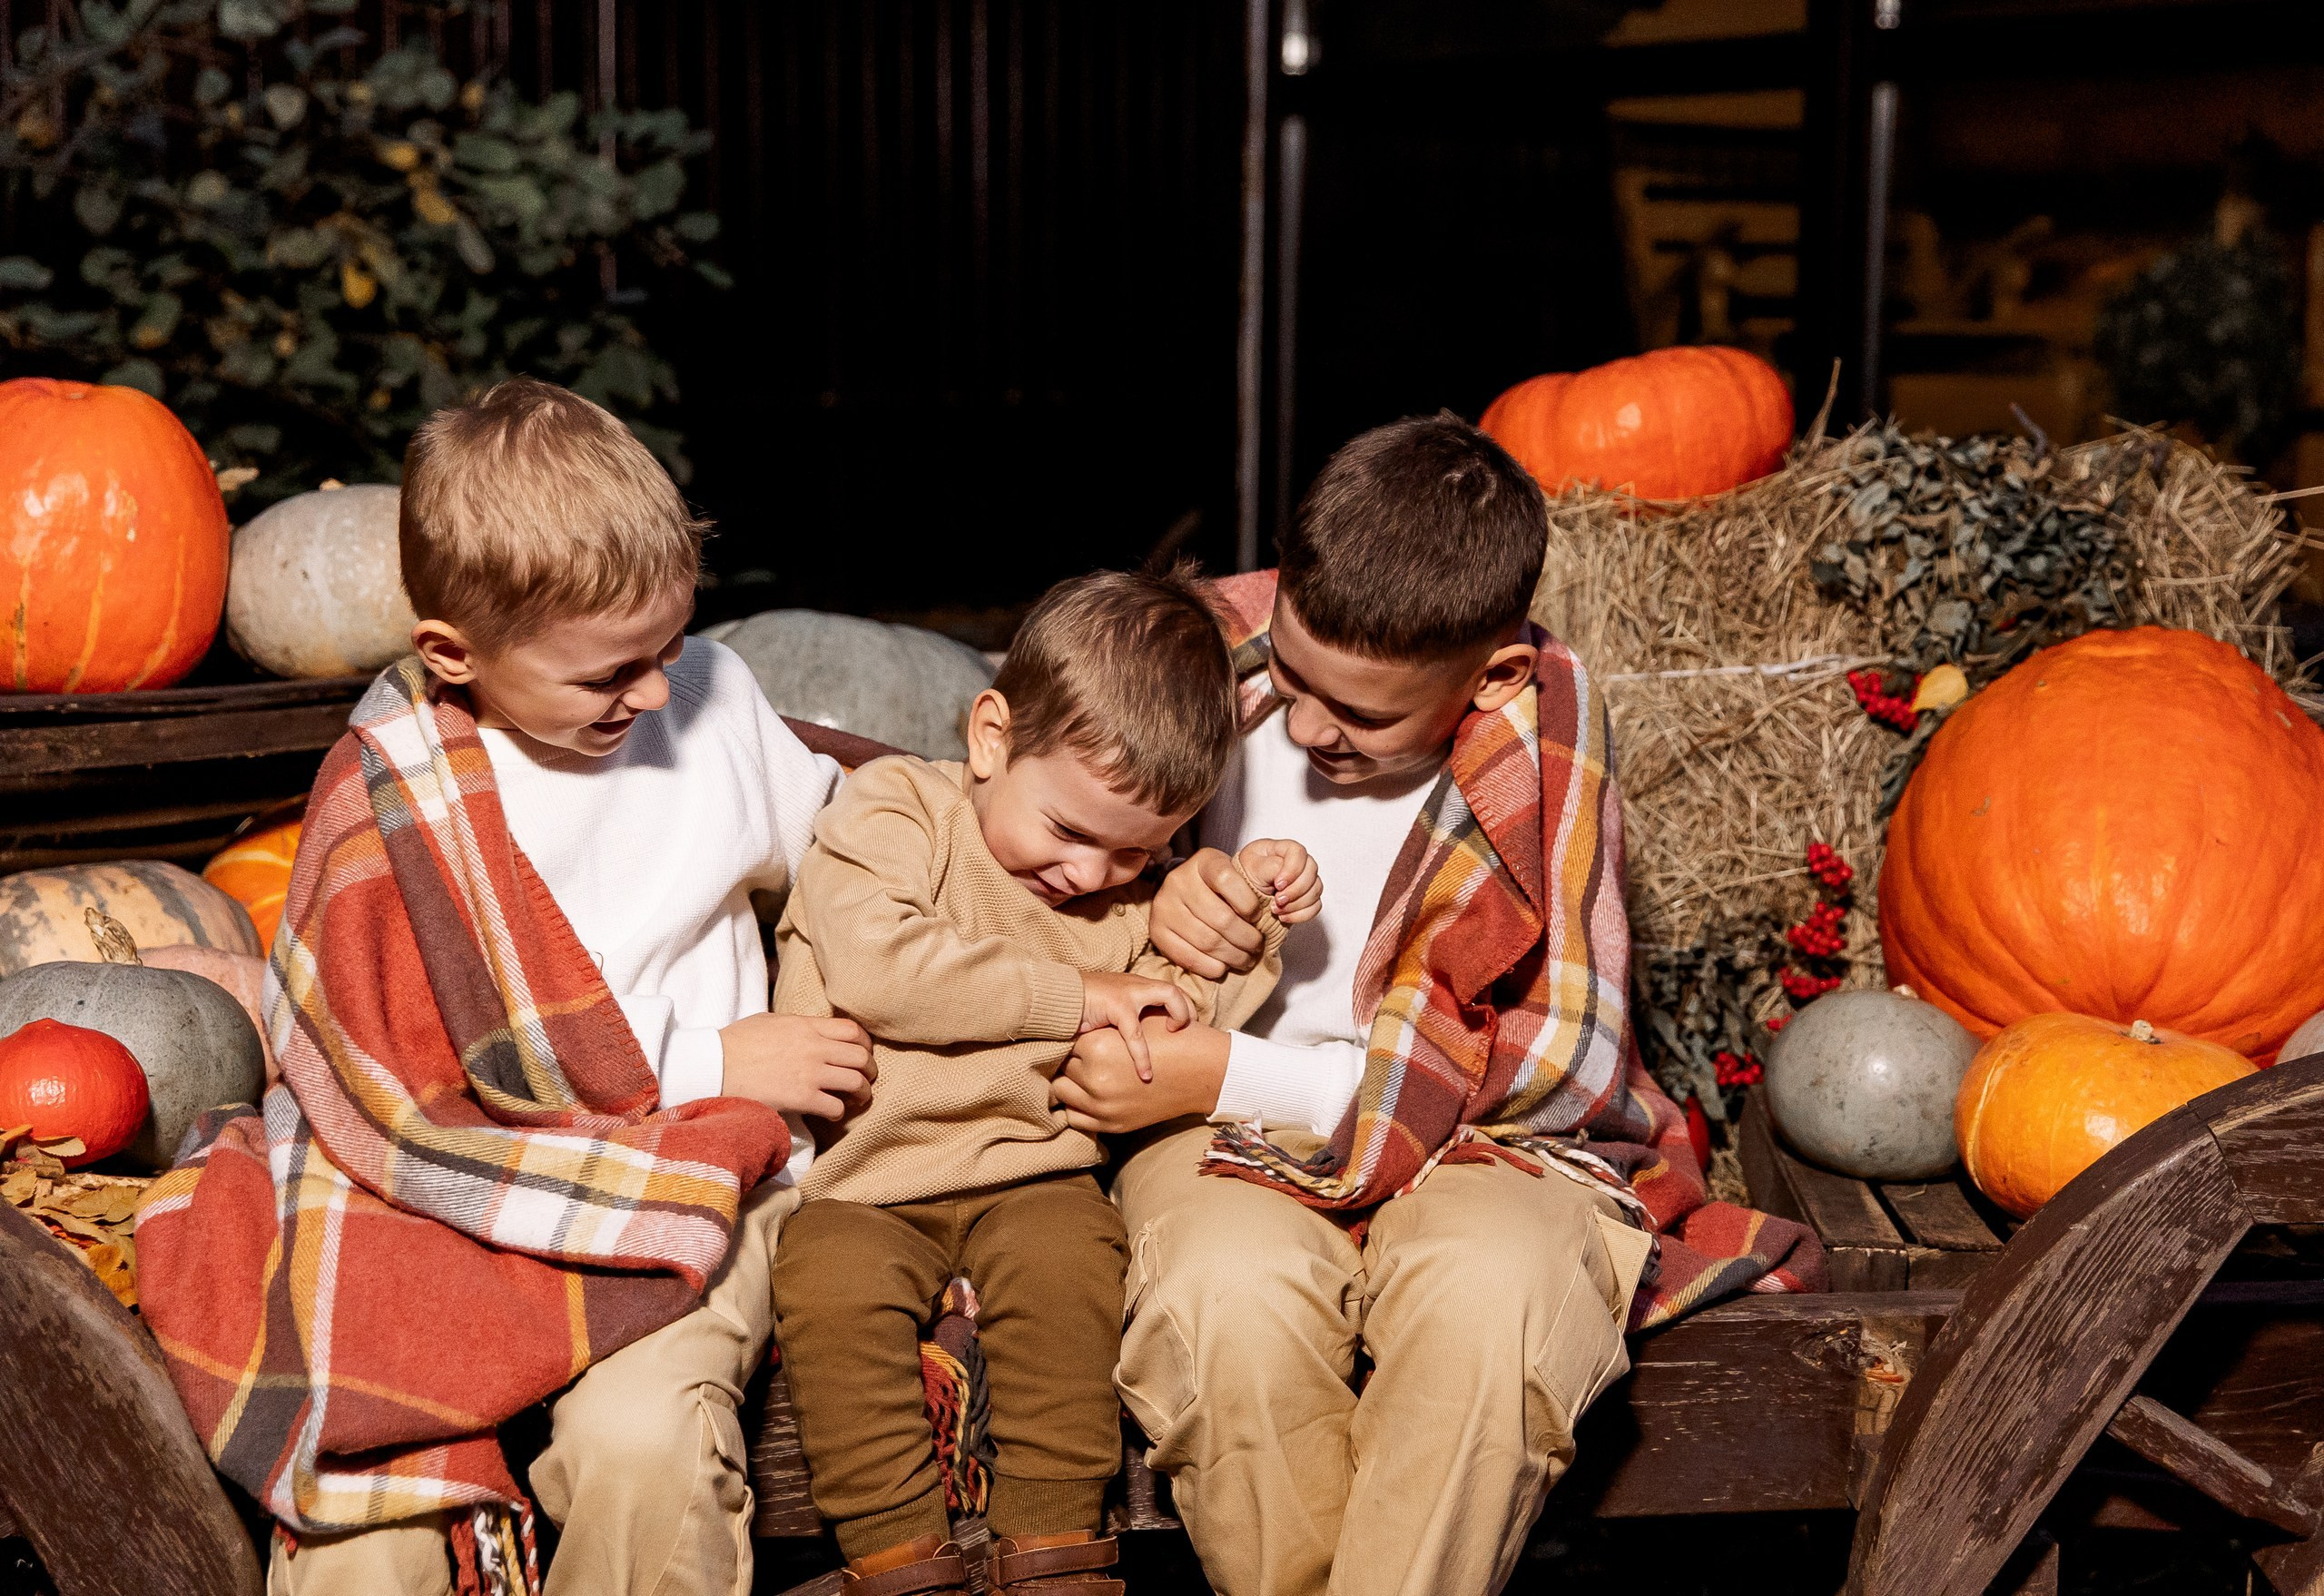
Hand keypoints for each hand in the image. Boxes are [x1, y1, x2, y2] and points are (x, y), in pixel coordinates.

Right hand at [718, 1014, 875, 1119]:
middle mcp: (814, 1047)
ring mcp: (810, 1073)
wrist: (714, 1065)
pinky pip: (836, 1107)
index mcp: (806, 1026)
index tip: (864, 1054)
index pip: (853, 1030)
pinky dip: (839, 1112)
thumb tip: (809, 1030)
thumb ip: (796, 1025)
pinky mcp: (801, 1098)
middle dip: (870, 1070)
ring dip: (861, 1093)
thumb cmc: (735, 1043)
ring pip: (856, 1082)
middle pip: (861, 1057)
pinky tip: (831, 1113)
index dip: (866, 1044)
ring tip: (856, 1099)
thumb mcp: (769, 1021)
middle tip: (866, 1079)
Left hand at [1052, 1019, 1228, 1134]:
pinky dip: (1077, 1105)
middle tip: (1079, 1052)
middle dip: (1069, 1058)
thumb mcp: (1131, 1024)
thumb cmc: (1169, 1039)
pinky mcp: (1111, 1124)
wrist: (1202, 1072)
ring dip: (1069, 1081)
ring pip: (1062, 1092)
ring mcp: (1102, 1107)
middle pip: (1059, 1066)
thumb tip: (1065, 1031)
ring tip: (1082, 1072)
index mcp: (1097, 1047)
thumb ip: (1096, 1028)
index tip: (1073, 1032)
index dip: (1070, 1035)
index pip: (1062, 1041)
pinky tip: (1087, 1094)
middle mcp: (1096, 1079)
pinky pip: (1075, 1117)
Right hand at [1081, 970, 1192, 1082]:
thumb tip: (1133, 1047)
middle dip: (1188, 1011)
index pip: (1168, 991)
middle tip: (1188, 1033)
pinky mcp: (1117, 1005)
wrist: (1052, 999)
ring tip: (1176, 1040)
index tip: (1184, 1031)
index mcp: (1134, 987)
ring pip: (1169, 995)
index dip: (1181, 1008)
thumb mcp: (1105, 1015)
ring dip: (1179, 1017)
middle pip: (1175, 989)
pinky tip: (1145, 1075)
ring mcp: (1128, 992)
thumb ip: (1121, 1023)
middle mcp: (1135, 986)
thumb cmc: (1076, 1011)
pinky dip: (1142, 1057)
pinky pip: (1136, 1033)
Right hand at [1150, 848, 1268, 979]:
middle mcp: (1179, 881)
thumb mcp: (1236, 874)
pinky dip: (1211, 966)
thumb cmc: (1217, 888)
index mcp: (1203, 862)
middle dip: (1247, 939)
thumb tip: (1277, 903)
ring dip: (1233, 956)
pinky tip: (1223, 966)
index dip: (1249, 904)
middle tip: (1257, 947)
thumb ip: (1256, 883)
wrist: (1180, 894)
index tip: (1258, 917)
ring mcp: (1164, 907)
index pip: (1227, 880)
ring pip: (1207, 940)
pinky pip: (1188, 956)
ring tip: (1245, 959)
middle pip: (1221, 918)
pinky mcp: (1157, 931)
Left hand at [1237, 837, 1321, 924]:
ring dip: (1296, 904)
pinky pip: (1315, 906)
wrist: (1242, 896)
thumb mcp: (1251, 867)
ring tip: (1276, 909)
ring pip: (1315, 890)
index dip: (1292, 870)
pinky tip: (1284, 916)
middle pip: (1311, 872)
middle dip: (1295, 890)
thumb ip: (1270, 867)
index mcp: (1282, 849)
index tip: (1278, 884)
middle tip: (1278, 900)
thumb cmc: (1245, 876)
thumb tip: (1285, 876)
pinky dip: (1301, 914)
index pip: (1298, 852)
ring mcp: (1304, 880)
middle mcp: (1297, 863)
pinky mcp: (1307, 897)